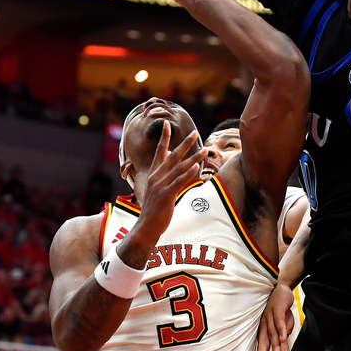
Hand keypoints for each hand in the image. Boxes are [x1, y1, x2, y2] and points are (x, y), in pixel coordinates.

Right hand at [133, 123, 205, 245]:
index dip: (164, 137)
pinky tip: (196, 168)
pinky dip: (187, 174)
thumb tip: (170, 154)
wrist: (146, 226)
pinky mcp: (166, 195)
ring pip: (179, 168)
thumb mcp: (156, 187)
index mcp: (154, 173)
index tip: (166, 124)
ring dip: (193, 158)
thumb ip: (163, 171)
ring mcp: (160, 186)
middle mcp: (156, 176)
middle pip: (172, 155)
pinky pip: (179, 182)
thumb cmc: (154, 207)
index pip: (160, 151)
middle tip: (195, 132)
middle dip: (185, 143)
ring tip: (205, 150)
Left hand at [256, 283, 294, 350]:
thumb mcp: (282, 329)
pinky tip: (284, 338)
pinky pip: (278, 321)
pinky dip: (281, 330)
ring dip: (276, 347)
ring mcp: (269, 318)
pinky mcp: (276, 310)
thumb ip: (282, 343)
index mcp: (265, 332)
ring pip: (273, 335)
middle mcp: (265, 327)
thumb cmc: (280, 311)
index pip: (263, 350)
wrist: (281, 290)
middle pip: (263, 345)